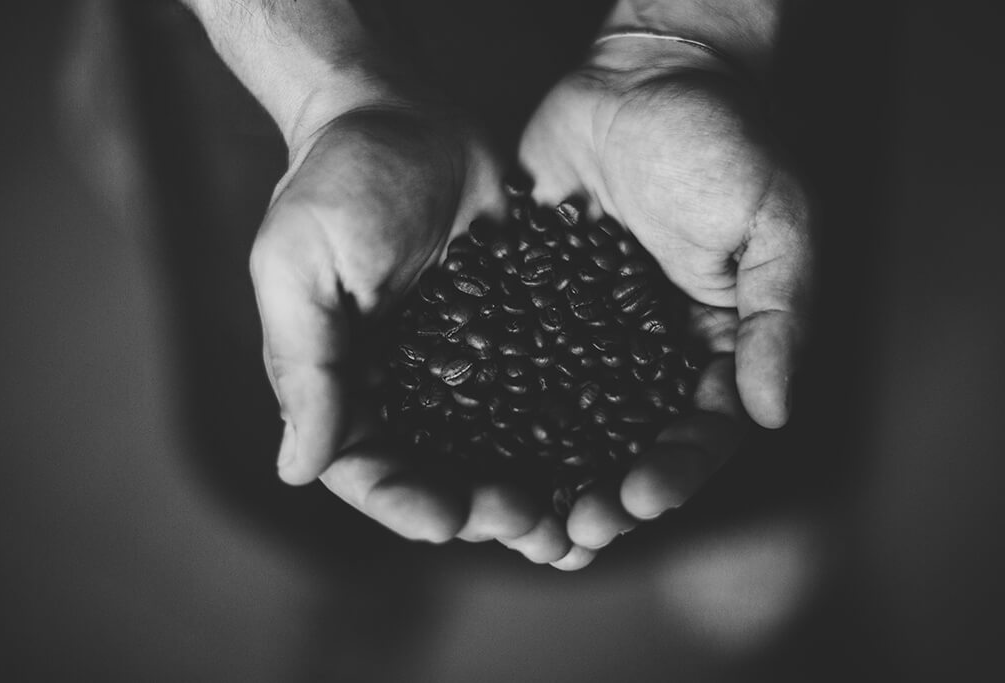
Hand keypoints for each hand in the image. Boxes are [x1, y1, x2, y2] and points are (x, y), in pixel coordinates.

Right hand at [251, 99, 583, 559]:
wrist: (397, 111)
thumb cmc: (332, 182)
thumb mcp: (300, 269)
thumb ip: (304, 368)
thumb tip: (297, 471)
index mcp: (345, 384)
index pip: (368, 468)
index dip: (406, 503)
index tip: (447, 518)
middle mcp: (405, 387)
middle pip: (442, 473)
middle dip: (483, 509)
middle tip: (532, 523)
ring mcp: (464, 363)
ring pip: (500, 446)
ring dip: (537, 486)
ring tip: (577, 515)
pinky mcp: (515, 329)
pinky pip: (544, 387)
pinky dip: (573, 425)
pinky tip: (610, 449)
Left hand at [518, 37, 811, 559]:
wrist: (644, 72)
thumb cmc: (722, 142)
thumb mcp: (773, 227)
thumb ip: (778, 321)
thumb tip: (772, 413)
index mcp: (713, 346)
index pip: (700, 432)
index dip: (673, 473)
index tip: (637, 498)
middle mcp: (647, 353)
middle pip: (627, 444)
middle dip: (602, 491)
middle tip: (571, 530)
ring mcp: (585, 333)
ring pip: (565, 421)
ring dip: (544, 472)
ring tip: (518, 517)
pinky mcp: (531, 302)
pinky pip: (512, 362)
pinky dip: (494, 407)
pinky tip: (467, 444)